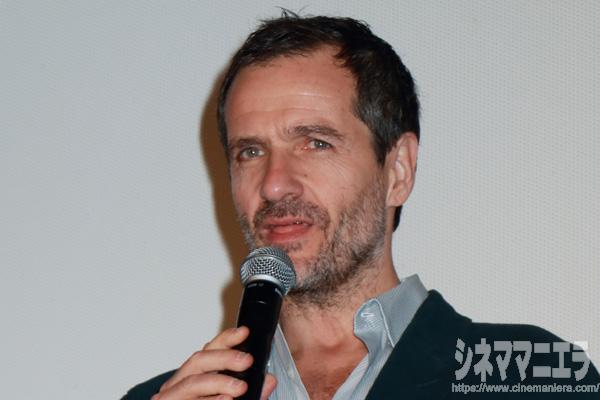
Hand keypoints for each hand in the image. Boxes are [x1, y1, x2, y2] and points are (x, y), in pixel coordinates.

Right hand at [152, 326, 276, 399]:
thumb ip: (252, 393)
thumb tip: (270, 380)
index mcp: (194, 376)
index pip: (209, 350)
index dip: (226, 339)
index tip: (244, 333)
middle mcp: (179, 384)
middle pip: (198, 361)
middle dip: (224, 358)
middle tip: (246, 361)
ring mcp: (170, 397)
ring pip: (192, 383)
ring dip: (217, 382)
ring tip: (239, 387)